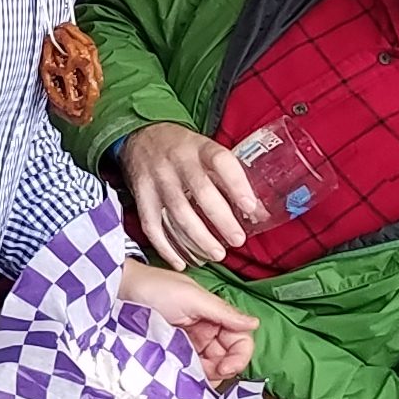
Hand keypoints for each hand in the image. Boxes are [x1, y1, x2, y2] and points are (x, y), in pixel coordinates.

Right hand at [119, 120, 261, 268]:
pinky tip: (181, 262)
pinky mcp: (141, 195)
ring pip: (178, 212)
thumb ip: (228, 177)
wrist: (140, 136)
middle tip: (237, 240)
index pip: (221, 161)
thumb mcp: (206, 150)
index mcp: (199, 147)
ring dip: (199, 238)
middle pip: (201, 192)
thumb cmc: (182, 149)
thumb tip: (258, 213)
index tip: (250, 207)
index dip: (237, 184)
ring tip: (217, 254)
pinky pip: (152, 225)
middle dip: (222, 219)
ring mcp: (157, 179)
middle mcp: (178, 161)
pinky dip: (166, 247)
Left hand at [119, 261, 255, 385]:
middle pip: (227, 358)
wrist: (120, 292)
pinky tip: (184, 381)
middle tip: (206, 377)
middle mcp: (206, 331)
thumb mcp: (192, 298)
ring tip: (192, 379)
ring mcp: (190, 344)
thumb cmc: (155, 287)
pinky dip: (191, 378)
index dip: (239, 357)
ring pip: (210, 368)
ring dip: (206, 377)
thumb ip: (223, 313)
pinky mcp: (173, 355)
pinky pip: (190, 370)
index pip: (240, 340)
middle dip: (222, 370)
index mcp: (215, 316)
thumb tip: (254, 323)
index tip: (225, 368)